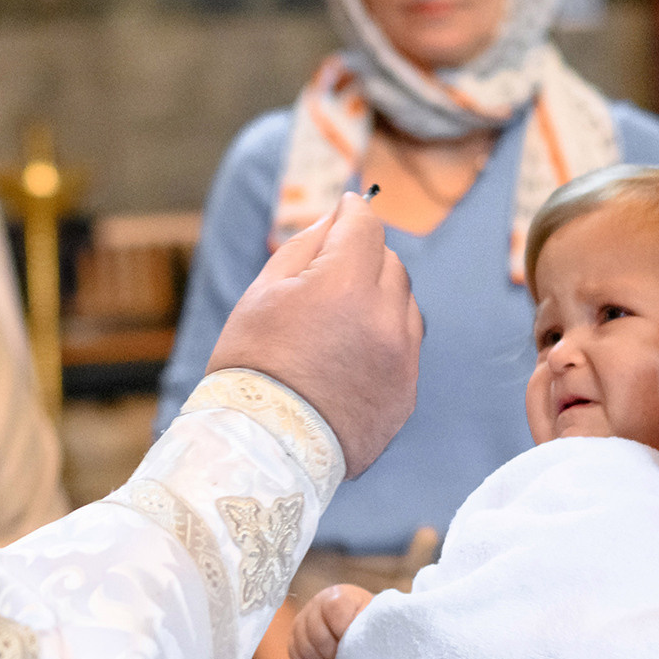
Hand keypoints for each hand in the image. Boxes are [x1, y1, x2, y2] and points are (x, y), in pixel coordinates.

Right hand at [210, 193, 421, 477]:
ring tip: (339, 321)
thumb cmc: (252, 365)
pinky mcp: (406, 394)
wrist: (261, 450)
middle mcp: (385, 318)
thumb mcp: (264, 293)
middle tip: (331, 272)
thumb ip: (306, 246)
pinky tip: (351, 354)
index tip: (346, 208)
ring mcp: (401, 360)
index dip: (353, 213)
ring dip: (380, 299)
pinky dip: (386, 339)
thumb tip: (339, 217)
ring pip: (405, 305)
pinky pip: (406, 348)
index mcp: (345, 286)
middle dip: (365, 258)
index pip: (365, 227)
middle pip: (390, 263)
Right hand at [289, 584, 371, 658]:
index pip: (332, 609)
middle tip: (345, 656)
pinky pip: (293, 653)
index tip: (351, 642)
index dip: (340, 630)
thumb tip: (353, 642)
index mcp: (342, 595)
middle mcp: (319, 600)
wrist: (365, 631)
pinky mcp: (296, 632)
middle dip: (330, 651)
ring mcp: (305, 616)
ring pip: (302, 644)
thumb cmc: (373, 629)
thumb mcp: (374, 625)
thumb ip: (365, 628)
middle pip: (315, 633)